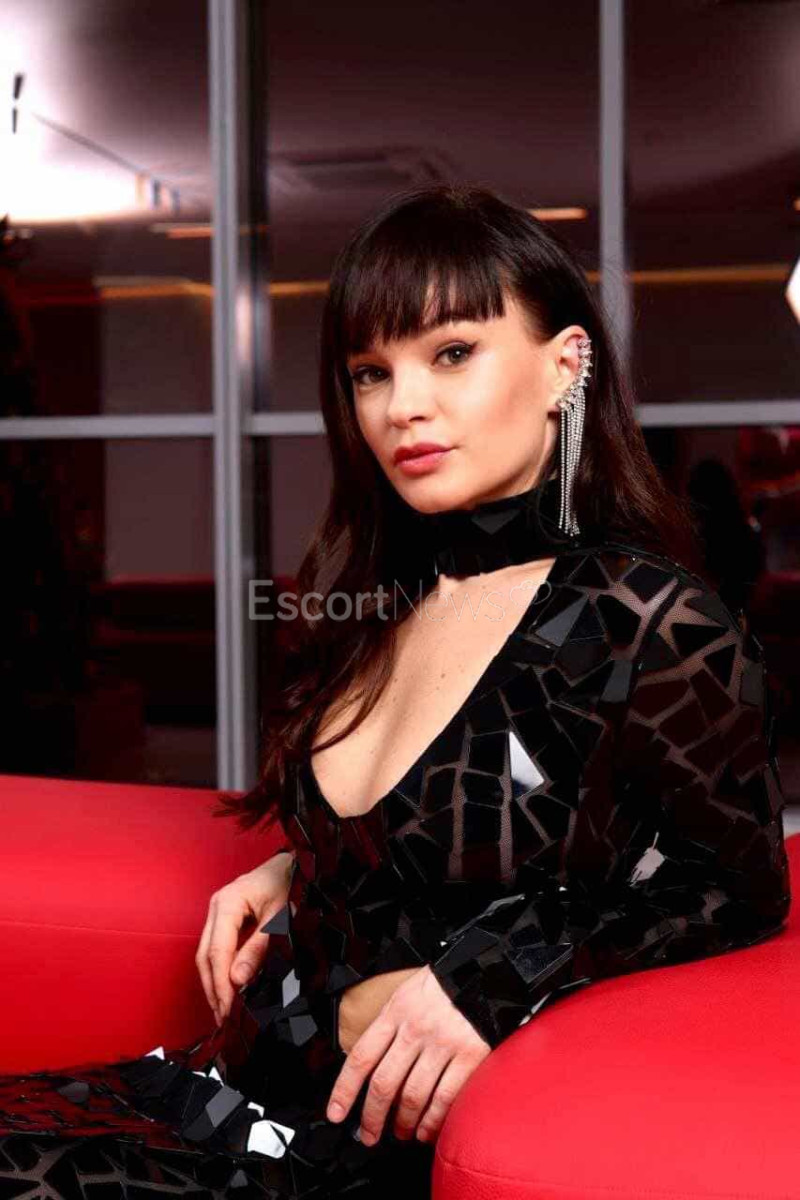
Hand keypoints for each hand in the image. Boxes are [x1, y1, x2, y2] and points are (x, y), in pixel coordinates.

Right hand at [195, 851, 294, 1024]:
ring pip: (206, 953)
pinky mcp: (223, 918)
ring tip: (223, 1010)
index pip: (217, 952)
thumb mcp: (279, 917)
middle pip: (205, 955)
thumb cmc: (288, 884)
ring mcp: (217, 912)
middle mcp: (216, 906)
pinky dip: (219, 969)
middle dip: (212, 988)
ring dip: (213, 982)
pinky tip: (228, 988)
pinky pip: (215, 947)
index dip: (221, 984)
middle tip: (223, 1017)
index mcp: (227, 903)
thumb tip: (238, 980)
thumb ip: (259, 947)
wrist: (291, 863)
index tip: (228, 1010)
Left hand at [326, 964, 490, 1145]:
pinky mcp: (469, 1055)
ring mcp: (443, 1043)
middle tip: (369, 1134)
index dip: (345, 1090)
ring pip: (413, 1095)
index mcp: (396, 1012)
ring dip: (403, 1123)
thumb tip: (369, 1066)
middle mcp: (416, 1029)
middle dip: (371, 1117)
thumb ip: (389, 1026)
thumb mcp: (407, 994)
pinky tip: (427, 1129)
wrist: (485, 971)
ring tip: (401, 1133)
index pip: (362, 1056)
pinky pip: (445, 1097)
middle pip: (384, 1083)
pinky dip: (433, 1121)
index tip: (336, 1113)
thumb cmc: (443, 985)